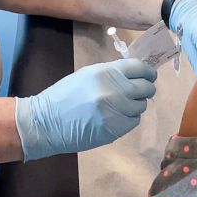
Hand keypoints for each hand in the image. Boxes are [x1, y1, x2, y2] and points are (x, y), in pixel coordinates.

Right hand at [14, 58, 157, 160]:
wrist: (46, 122)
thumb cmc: (64, 96)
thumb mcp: (87, 75)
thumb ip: (111, 73)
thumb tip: (134, 74)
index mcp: (106, 72)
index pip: (139, 68)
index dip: (148, 72)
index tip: (149, 75)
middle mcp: (114, 90)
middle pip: (145, 87)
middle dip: (146, 89)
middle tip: (141, 91)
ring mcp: (116, 111)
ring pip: (141, 106)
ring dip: (135, 105)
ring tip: (121, 106)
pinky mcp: (115, 129)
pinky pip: (133, 121)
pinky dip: (128, 119)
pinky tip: (115, 117)